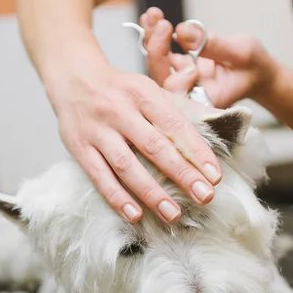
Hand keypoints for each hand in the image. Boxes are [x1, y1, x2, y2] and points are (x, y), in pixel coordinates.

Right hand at [48, 42, 221, 223]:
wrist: (72, 77)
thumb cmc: (119, 90)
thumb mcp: (149, 88)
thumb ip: (181, 106)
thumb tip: (221, 117)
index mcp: (143, 93)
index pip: (175, 125)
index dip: (197, 152)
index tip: (214, 176)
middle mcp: (119, 110)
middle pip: (154, 147)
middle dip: (182, 174)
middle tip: (204, 197)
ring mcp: (97, 130)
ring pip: (127, 165)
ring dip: (151, 193)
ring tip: (173, 214)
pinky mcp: (78, 147)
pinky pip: (99, 176)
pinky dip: (116, 197)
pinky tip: (134, 215)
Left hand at [140, 7, 279, 107]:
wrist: (258, 73)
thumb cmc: (254, 67)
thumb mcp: (241, 52)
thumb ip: (213, 44)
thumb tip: (182, 31)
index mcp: (204, 101)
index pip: (177, 92)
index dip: (172, 72)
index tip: (182, 54)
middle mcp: (189, 95)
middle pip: (162, 77)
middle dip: (156, 49)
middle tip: (159, 23)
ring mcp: (182, 82)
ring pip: (158, 65)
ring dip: (152, 38)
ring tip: (152, 15)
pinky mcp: (180, 69)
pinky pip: (162, 55)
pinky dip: (157, 36)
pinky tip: (153, 18)